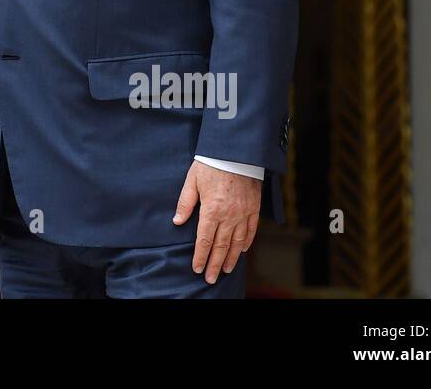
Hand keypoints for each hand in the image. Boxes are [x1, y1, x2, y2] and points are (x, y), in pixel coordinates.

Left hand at [172, 159, 260, 283]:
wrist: (236, 151)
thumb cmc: (211, 163)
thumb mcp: (192, 180)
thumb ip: (185, 203)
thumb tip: (177, 222)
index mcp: (212, 210)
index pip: (205, 240)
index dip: (201, 256)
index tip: (197, 268)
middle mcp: (229, 215)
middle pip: (221, 246)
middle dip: (215, 264)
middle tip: (210, 279)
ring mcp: (243, 213)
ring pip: (237, 242)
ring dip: (231, 258)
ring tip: (226, 270)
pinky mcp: (254, 207)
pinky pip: (251, 230)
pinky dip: (247, 242)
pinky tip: (242, 251)